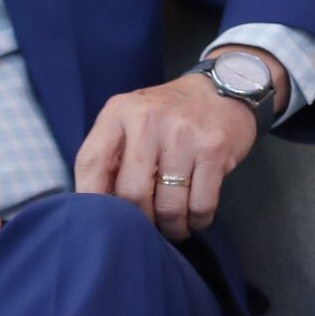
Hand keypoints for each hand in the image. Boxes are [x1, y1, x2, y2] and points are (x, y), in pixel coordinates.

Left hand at [71, 71, 265, 241]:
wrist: (223, 88)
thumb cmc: (169, 115)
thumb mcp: (132, 120)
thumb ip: (112, 155)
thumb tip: (97, 210)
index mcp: (119, 112)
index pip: (91, 163)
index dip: (91, 200)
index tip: (100, 221)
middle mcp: (148, 119)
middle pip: (132, 193)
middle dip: (140, 221)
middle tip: (147, 226)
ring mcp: (183, 134)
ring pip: (169, 206)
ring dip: (171, 227)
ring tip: (173, 226)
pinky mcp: (213, 149)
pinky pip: (201, 205)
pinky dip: (197, 221)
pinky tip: (194, 217)